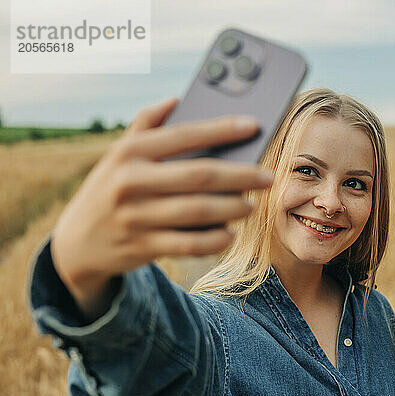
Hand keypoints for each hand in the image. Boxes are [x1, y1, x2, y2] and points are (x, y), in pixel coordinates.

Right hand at [51, 98, 272, 316]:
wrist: (76, 243)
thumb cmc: (110, 188)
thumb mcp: (119, 154)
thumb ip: (146, 124)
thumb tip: (178, 98)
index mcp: (129, 152)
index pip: (185, 134)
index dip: (223, 128)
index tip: (254, 125)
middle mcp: (130, 182)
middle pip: (200, 176)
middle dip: (241, 176)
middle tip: (267, 176)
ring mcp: (136, 217)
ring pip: (199, 212)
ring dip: (233, 208)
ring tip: (251, 204)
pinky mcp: (142, 247)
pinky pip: (189, 244)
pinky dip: (215, 240)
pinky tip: (230, 233)